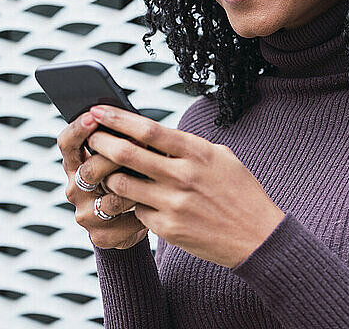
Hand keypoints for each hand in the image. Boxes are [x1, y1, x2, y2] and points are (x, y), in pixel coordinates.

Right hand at [57, 111, 148, 249]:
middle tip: (140, 143)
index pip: (67, 144)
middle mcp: (75, 189)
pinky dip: (145, 211)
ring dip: (136, 186)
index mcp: (75, 165)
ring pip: (112, 197)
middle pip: (90, 169)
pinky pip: (126, 221)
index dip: (77, 129)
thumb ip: (122, 143)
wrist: (134, 222)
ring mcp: (85, 214)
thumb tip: (135, 123)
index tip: (93, 115)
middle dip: (116, 155)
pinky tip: (157, 204)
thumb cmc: (131, 178)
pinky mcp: (101, 236)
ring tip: (155, 176)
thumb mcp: (123, 159)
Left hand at [86, 105, 285, 267]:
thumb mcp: (220, 157)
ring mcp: (174, 204)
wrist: (258, 237)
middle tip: (90, 136)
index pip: (148, 130)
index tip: (99, 111)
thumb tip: (153, 134)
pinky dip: (132, 202)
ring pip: (122, 184)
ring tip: (105, 169)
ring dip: (108, 174)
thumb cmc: (240, 191)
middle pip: (127, 154)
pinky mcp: (168, 229)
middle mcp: (183, 177)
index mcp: (197, 153)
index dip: (118, 118)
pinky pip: (137, 210)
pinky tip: (133, 198)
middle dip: (101, 142)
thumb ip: (187, 146)